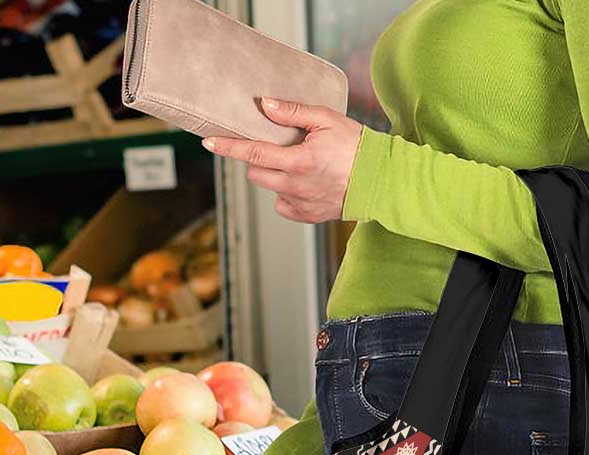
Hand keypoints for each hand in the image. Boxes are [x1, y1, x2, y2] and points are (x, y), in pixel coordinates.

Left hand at [202, 97, 361, 222]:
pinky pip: (283, 205)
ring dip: (274, 175)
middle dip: (258, 159)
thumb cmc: (356, 146)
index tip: (209, 143)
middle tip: (276, 147)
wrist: (380, 181)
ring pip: (270, 188)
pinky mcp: (307, 216)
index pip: (253, 153)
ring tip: (297, 164)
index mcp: (298, 161)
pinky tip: (304, 183)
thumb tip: (264, 105)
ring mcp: (300, 204)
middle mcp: (295, 186)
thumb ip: (292, 112)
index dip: (228, 147)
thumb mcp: (326, 119)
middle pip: (256, 173)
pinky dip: (287, 193)